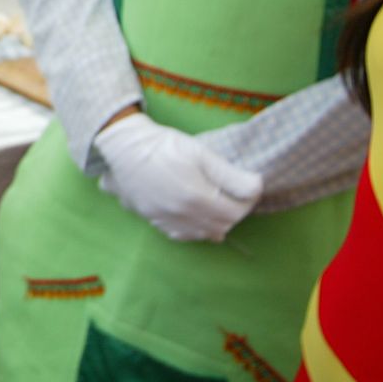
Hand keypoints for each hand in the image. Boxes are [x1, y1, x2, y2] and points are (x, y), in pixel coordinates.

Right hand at [94, 113, 262, 240]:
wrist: (125, 148)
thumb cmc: (164, 146)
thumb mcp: (201, 153)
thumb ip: (231, 174)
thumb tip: (257, 187)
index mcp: (197, 198)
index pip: (236, 213)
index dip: (247, 201)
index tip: (246, 188)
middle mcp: (183, 216)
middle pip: (222, 226)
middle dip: (233, 212)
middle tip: (231, 194)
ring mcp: (167, 221)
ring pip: (204, 234)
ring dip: (216, 223)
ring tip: (215, 204)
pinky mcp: (154, 221)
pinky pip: (183, 235)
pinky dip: (196, 229)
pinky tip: (195, 216)